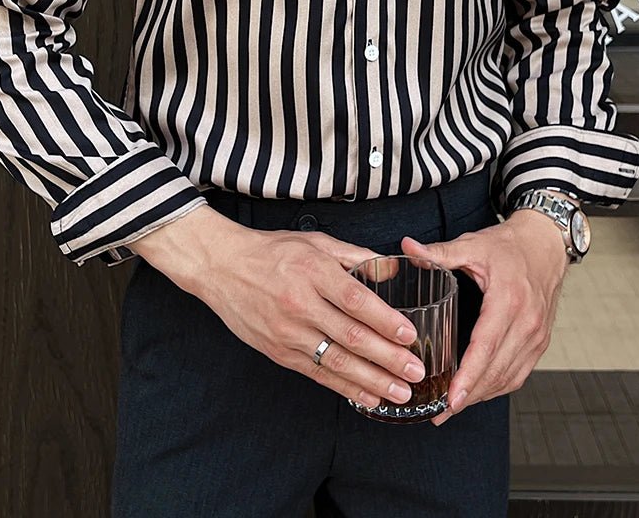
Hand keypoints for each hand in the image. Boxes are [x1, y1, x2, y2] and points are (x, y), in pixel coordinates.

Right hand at [128, 205, 427, 408]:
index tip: (410, 335)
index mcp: (312, 271)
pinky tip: (368, 397)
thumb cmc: (271, 251)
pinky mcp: (278, 351)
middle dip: (388, 358)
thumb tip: (392, 269)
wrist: (221, 267)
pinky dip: (345, 388)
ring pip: (336, 361)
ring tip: (400, 393)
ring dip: (372, 381)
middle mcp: (300, 303)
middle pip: (351, 336)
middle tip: (417, 371)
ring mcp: (287, 331)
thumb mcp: (314, 242)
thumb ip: (354, 256)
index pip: (355, 300)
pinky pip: (317, 374)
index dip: (385, 320)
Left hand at [399, 207, 569, 424]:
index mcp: (508, 301)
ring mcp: (537, 336)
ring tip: (453, 407)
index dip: (468, 376)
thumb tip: (407, 247)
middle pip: (497, 370)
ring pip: (509, 377)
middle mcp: (526, 323)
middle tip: (440, 412)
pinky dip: (497, 386)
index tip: (451, 399)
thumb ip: (439, 252)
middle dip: (469, 396)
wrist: (546, 244)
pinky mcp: (540, 342)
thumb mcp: (472, 245)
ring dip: (482, 396)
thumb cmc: (508, 246)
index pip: (486, 347)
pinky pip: (519, 373)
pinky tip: (477, 392)